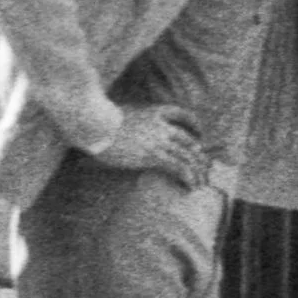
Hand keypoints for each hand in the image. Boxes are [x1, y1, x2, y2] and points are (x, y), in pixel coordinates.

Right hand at [91, 103, 207, 186]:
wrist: (93, 123)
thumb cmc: (98, 119)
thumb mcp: (119, 112)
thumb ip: (129, 118)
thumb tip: (124, 126)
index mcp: (153, 111)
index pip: (182, 114)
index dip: (194, 124)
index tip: (199, 134)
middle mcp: (160, 126)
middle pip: (189, 140)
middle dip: (199, 155)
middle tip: (203, 167)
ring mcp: (158, 140)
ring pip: (188, 156)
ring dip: (197, 170)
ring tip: (200, 182)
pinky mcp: (153, 155)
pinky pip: (178, 167)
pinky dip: (188, 177)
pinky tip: (190, 185)